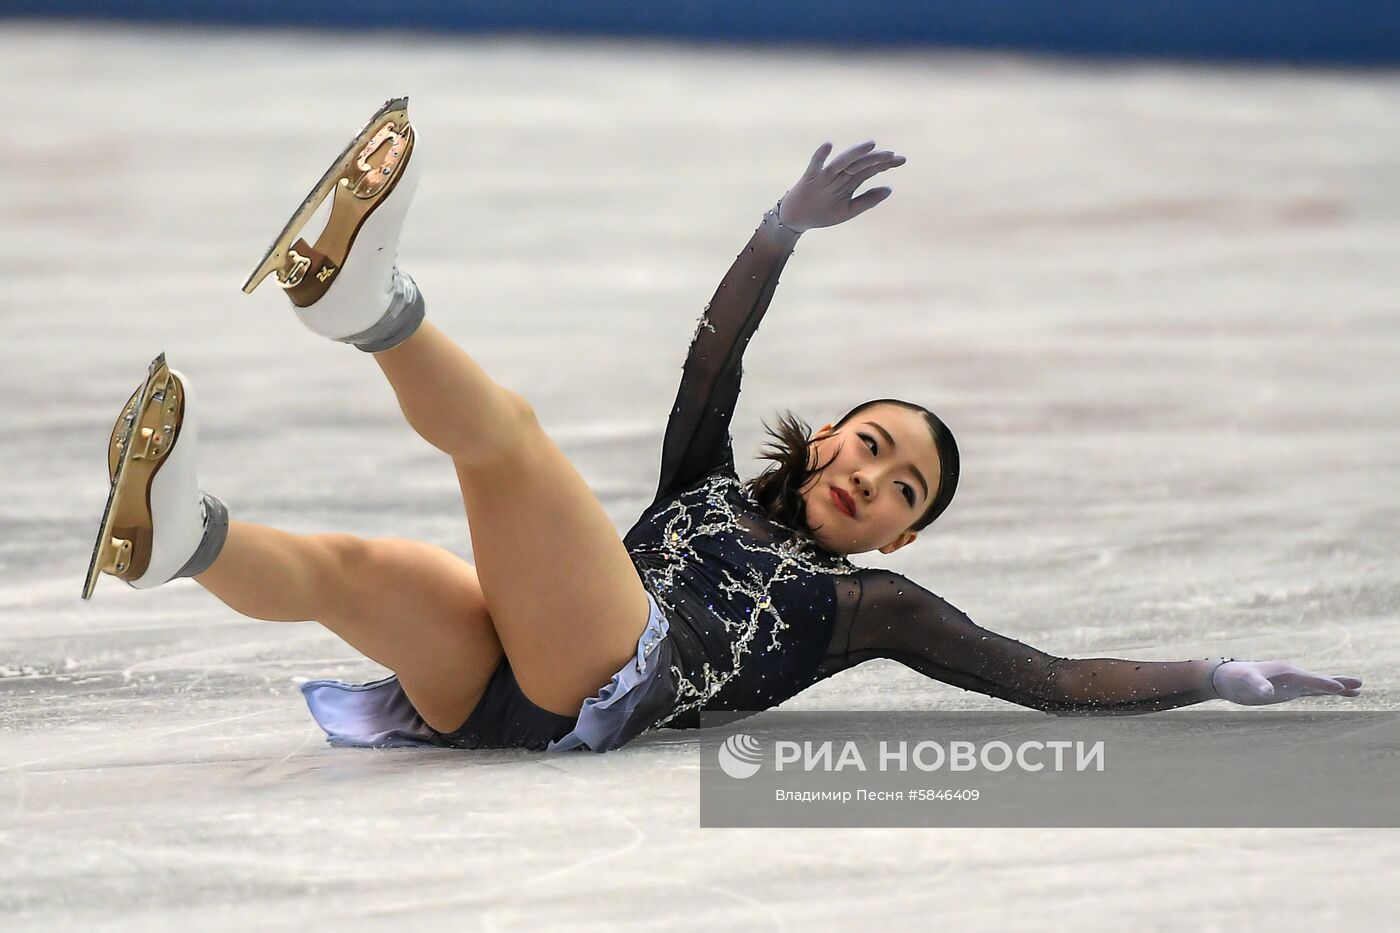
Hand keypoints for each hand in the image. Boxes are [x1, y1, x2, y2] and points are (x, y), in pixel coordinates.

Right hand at [777, 140, 905, 232]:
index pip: (871, 168)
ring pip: (843, 162)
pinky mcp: (810, 177)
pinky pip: (816, 164)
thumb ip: (868, 200)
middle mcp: (840, 175)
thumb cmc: (822, 213)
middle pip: (861, 164)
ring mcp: (825, 175)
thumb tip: (890, 189)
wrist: (797, 219)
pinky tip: (828, 146)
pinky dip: (820, 155)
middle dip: (877, 159)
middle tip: (894, 156)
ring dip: (856, 153)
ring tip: (871, 145)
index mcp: (850, 181)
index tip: (902, 160)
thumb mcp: (849, 210)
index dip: (886, 164)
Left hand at [1212, 660, 1362, 705]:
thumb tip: (1268, 692)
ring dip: (1336, 688)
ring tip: (1357, 691)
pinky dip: (1324, 692)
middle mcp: (1292, 675)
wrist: (1227, 678)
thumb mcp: (1246, 681)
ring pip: (1319, 686)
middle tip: (1360, 684)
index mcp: (1285, 671)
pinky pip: (1311, 691)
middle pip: (1320, 680)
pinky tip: (1335, 694)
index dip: (1324, 684)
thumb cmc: (1236, 677)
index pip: (1309, 679)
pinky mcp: (1288, 690)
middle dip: (1339, 682)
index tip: (1341, 688)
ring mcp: (1292, 683)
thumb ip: (1257, 685)